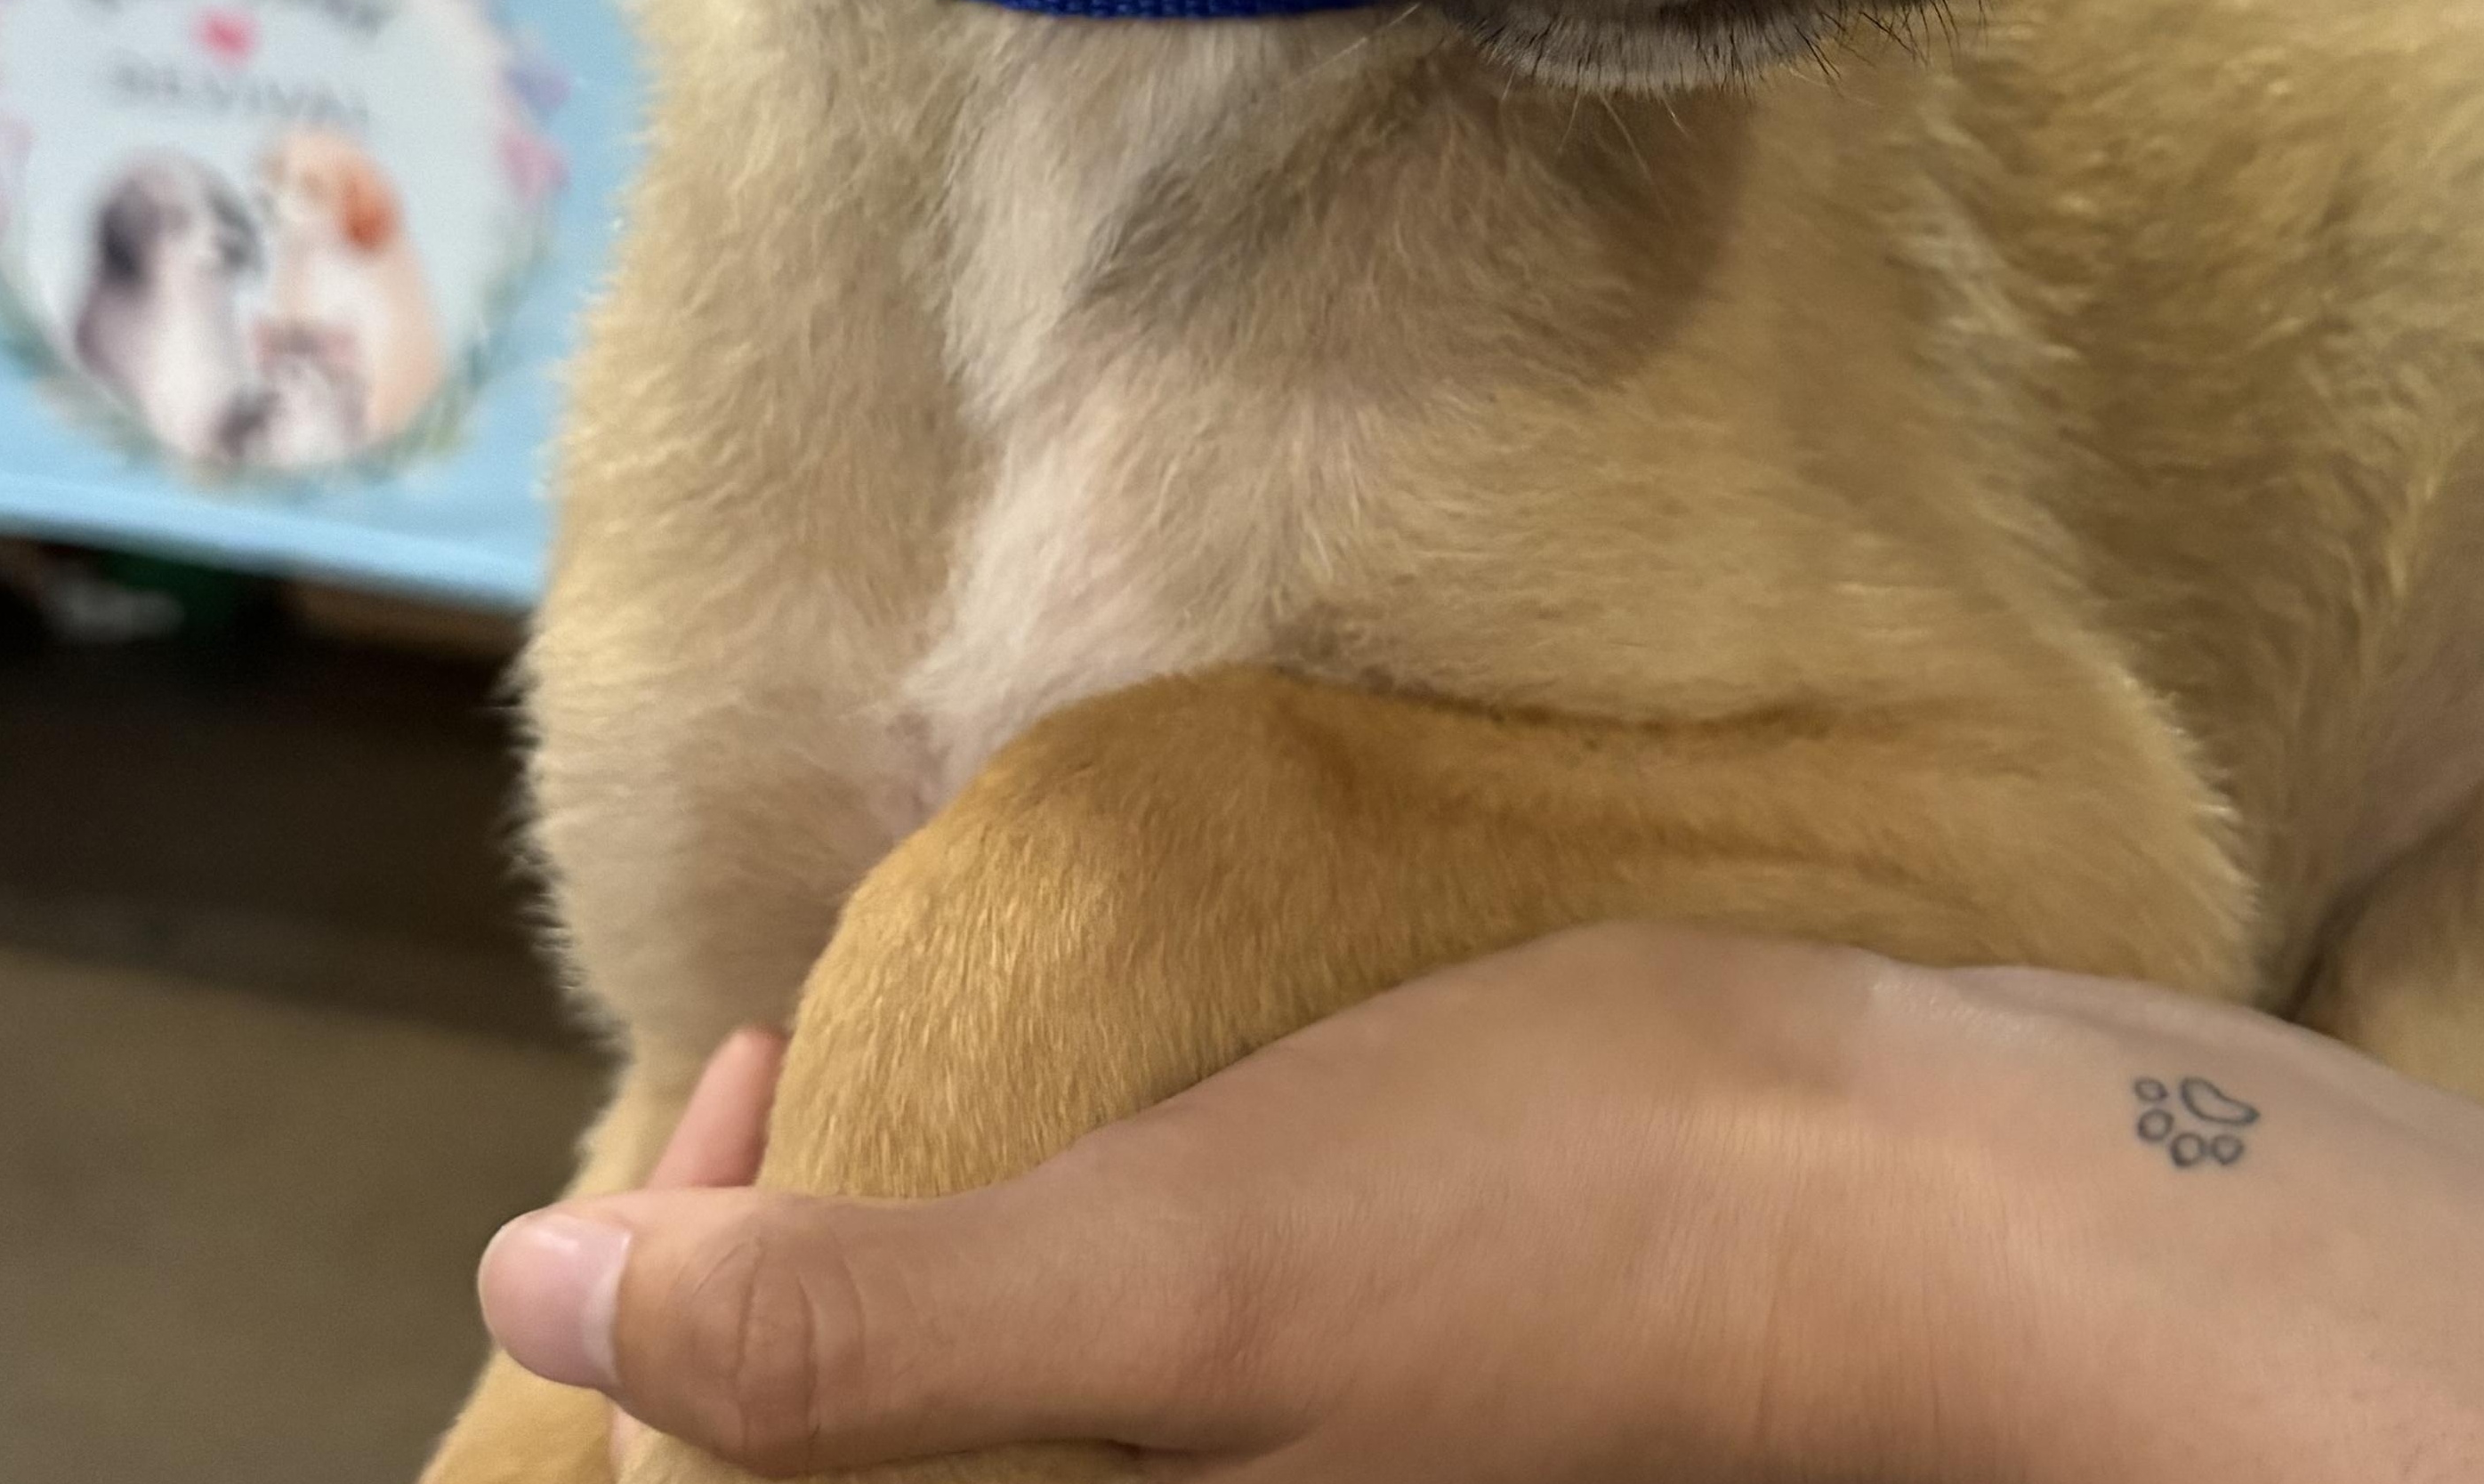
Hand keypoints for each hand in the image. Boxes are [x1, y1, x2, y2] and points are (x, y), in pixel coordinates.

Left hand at [482, 926, 2483, 1482]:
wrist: (1950, 1206)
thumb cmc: (1579, 1242)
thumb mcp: (1191, 1295)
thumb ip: (856, 1336)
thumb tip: (533, 1304)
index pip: (769, 1469)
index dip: (681, 1283)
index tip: (737, 1064)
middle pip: (885, 1443)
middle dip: (794, 1238)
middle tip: (796, 1057)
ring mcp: (1326, 1443)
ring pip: (1021, 1376)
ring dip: (936, 1204)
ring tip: (923, 1043)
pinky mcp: (1415, 1348)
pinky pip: (1168, 1307)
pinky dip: (1090, 1184)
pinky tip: (1121, 1055)